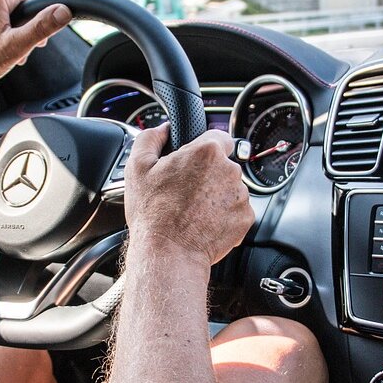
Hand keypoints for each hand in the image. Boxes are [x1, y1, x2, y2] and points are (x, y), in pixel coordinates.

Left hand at [0, 0, 71, 88]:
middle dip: (22, 30)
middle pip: (17, 8)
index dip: (38, 21)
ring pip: (3, 15)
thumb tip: (63, 11)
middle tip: (18, 52)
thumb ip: (42, 26)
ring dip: (10, 34)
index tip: (35, 41)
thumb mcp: (17, 45)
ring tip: (3, 54)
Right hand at [124, 125, 253, 265]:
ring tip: (192, 210)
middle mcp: (230, 171)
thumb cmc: (153, 214)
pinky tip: (203, 222)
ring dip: (216, 195)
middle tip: (185, 190)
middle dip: (208, 174)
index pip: (218, 136)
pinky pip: (235, 210)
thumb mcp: (137, 168)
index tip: (193, 161)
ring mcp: (240, 196)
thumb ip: (150, 138)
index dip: (203, 148)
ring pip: (230, 188)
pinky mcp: (245, 218)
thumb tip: (164, 129)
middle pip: (223, 164)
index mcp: (207, 152)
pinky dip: (223, 215)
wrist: (169, 254)